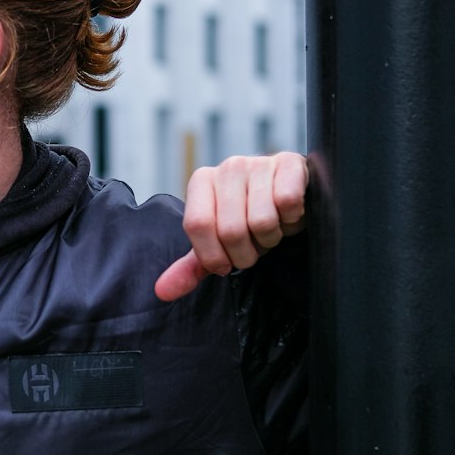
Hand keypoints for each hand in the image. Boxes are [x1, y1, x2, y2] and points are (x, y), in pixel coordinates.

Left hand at [154, 152, 308, 302]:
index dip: (214, 255)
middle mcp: (228, 168)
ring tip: (272, 229)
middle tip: (254, 246)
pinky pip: (288, 202)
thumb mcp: (218, 243)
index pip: (197, 224)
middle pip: (231, 230)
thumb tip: (162, 291)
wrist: (289, 194)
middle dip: (246, 253)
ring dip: (271, 238)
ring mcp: (259, 163)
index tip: (226, 264)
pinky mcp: (290, 163)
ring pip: (262, 221)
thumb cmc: (248, 218)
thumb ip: (192, 266)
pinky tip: (288, 214)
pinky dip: (291, 220)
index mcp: (202, 181)